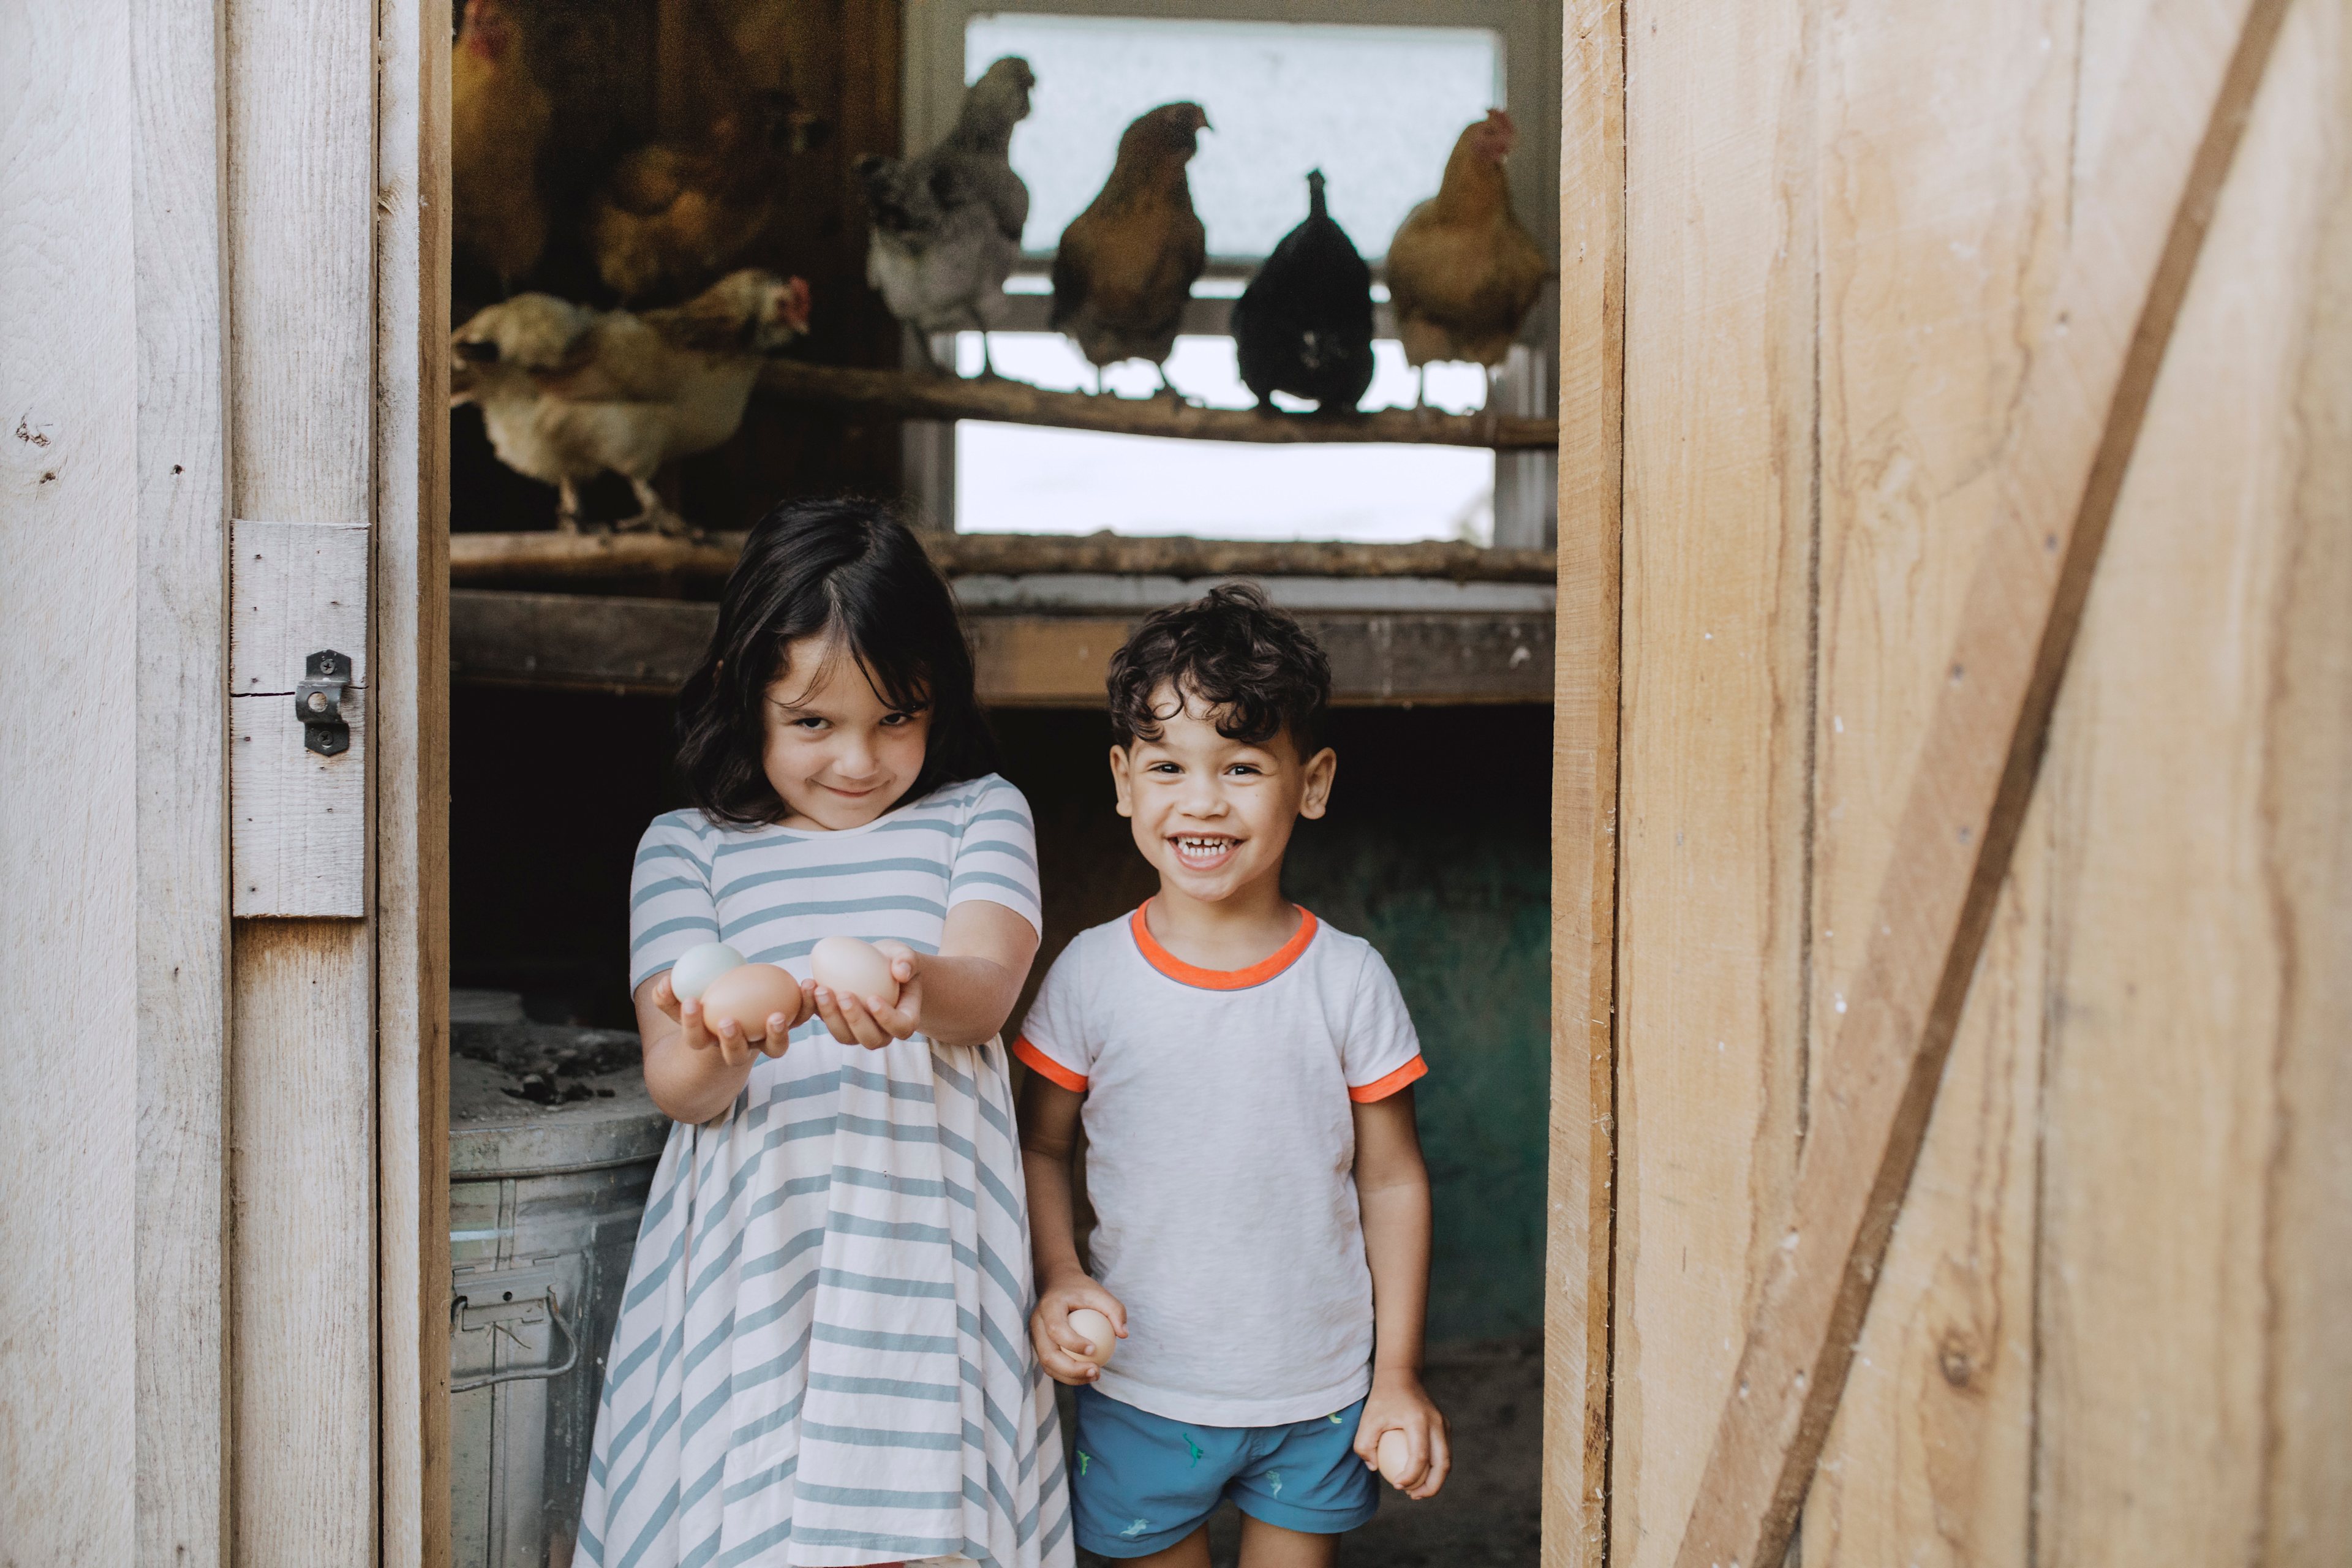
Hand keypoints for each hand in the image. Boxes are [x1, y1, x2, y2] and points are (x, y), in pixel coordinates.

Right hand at [658, 971, 801, 1067]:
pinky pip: (799, 1019)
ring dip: (777, 1034)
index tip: (691, 1002)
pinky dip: (805, 1004)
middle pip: (737, 1055)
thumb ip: (670, 996)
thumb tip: (665, 983)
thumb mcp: (683, 1003)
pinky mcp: (787, 1028)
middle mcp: (739, 1051)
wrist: (736, 1017)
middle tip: (727, 1022)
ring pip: (775, 1048)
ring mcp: (764, 1043)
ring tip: (776, 1016)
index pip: (696, 1039)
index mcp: (709, 1043)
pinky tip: (808, 983)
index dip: (691, 1024)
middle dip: (731, 1042)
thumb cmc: (705, 1008)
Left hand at [811, 941, 924, 1050]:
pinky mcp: (839, 1024)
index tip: (872, 998)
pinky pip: (827, 1023)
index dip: (887, 1019)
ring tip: (820, 990)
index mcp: (905, 1018)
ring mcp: (859, 1032)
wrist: (878, 966)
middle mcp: (883, 1032)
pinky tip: (808, 985)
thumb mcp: (904, 954)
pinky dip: (815, 1007)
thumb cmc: (895, 961)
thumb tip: (901, 971)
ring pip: (845, 1037)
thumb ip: (907, 960)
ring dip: (831, 1017)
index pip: (901, 1027)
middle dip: (854, 1020)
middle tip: (843, 995)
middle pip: (871, 1038)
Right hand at [1028, 1269, 1126, 1386]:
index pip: (1056, 1328)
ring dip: (1071, 1377)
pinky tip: (1088, 1374)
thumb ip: (1115, 1310)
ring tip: (1095, 1375)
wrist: (1059, 1286)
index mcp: (1049, 1306)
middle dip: (1071, 1370)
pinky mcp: (1040, 1347)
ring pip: (1048, 1365)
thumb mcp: (1100, 1293)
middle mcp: (1037, 1323)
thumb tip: (1123, 1334)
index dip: (1073, 1342)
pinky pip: (1052, 1366)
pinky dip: (1068, 1375)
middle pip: (1048, 1354)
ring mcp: (1036, 1337)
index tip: (1094, 1349)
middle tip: (1096, 1371)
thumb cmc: (1081, 1290)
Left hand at [1353, 1368, 1449, 1499]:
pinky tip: (1419, 1476)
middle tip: (1413, 1496)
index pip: (1420, 1457)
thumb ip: (1364, 1446)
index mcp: (1419, 1420)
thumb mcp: (1367, 1420)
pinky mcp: (1445, 1426)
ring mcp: (1444, 1424)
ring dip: (1435, 1480)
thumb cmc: (1382, 1400)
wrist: (1401, 1376)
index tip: (1397, 1486)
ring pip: (1446, 1461)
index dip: (1410, 1477)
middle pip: (1442, 1464)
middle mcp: (1437, 1423)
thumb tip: (1375, 1468)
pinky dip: (1435, 1469)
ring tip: (1416, 1491)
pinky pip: (1443, 1453)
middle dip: (1431, 1487)